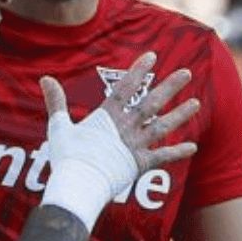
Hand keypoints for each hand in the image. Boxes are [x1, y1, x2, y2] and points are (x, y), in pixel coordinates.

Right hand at [36, 51, 198, 229]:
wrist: (78, 184)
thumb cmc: (66, 157)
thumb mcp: (59, 126)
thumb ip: (56, 102)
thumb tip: (45, 78)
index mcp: (107, 116)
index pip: (125, 87)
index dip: (138, 71)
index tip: (152, 56)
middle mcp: (125, 127)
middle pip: (152, 102)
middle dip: (170, 86)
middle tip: (187, 72)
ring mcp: (135, 146)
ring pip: (162, 126)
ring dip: (180, 114)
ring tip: (196, 103)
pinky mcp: (140, 165)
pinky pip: (162, 157)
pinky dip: (177, 152)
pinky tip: (193, 147)